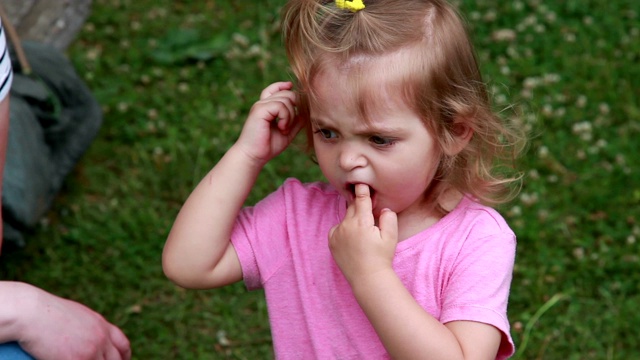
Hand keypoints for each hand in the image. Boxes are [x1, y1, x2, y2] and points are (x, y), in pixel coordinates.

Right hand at [16, 284, 130, 359]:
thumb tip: (88, 336)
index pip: (122, 344)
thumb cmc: (46, 312)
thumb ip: (88, 327)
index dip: (123, 356)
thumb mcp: (76, 315)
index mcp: (101, 325)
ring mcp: (90, 351)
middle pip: (115, 359)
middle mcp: (101, 338)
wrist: (32, 312)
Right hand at [235, 81, 301, 165]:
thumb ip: (296, 122)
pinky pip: (281, 106)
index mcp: (266, 107)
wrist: (253, 156)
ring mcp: (261, 105)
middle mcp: (263, 103)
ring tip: (284, 129)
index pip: (275, 88)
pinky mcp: (260, 110)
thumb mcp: (287, 132)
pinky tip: (282, 128)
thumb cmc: (268, 146)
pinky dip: (286, 117)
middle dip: (295, 108)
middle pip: (287, 93)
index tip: (291, 87)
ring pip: (286, 100)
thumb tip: (306, 112)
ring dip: (290, 116)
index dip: (284, 86)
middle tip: (289, 126)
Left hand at [329, 184, 398, 284]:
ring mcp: (337, 233)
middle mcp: (347, 225)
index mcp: (362, 222)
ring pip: (346, 218)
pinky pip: (337, 228)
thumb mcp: (391, 237)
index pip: (361, 199)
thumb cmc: (382, 257)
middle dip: (360, 207)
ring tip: (362, 236)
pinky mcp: (332, 241)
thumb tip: (384, 208)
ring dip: (353, 220)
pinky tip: (352, 240)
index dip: (361, 189)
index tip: (359, 181)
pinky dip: (343, 230)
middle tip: (367, 217)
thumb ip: (388, 218)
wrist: (367, 278)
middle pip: (353, 207)